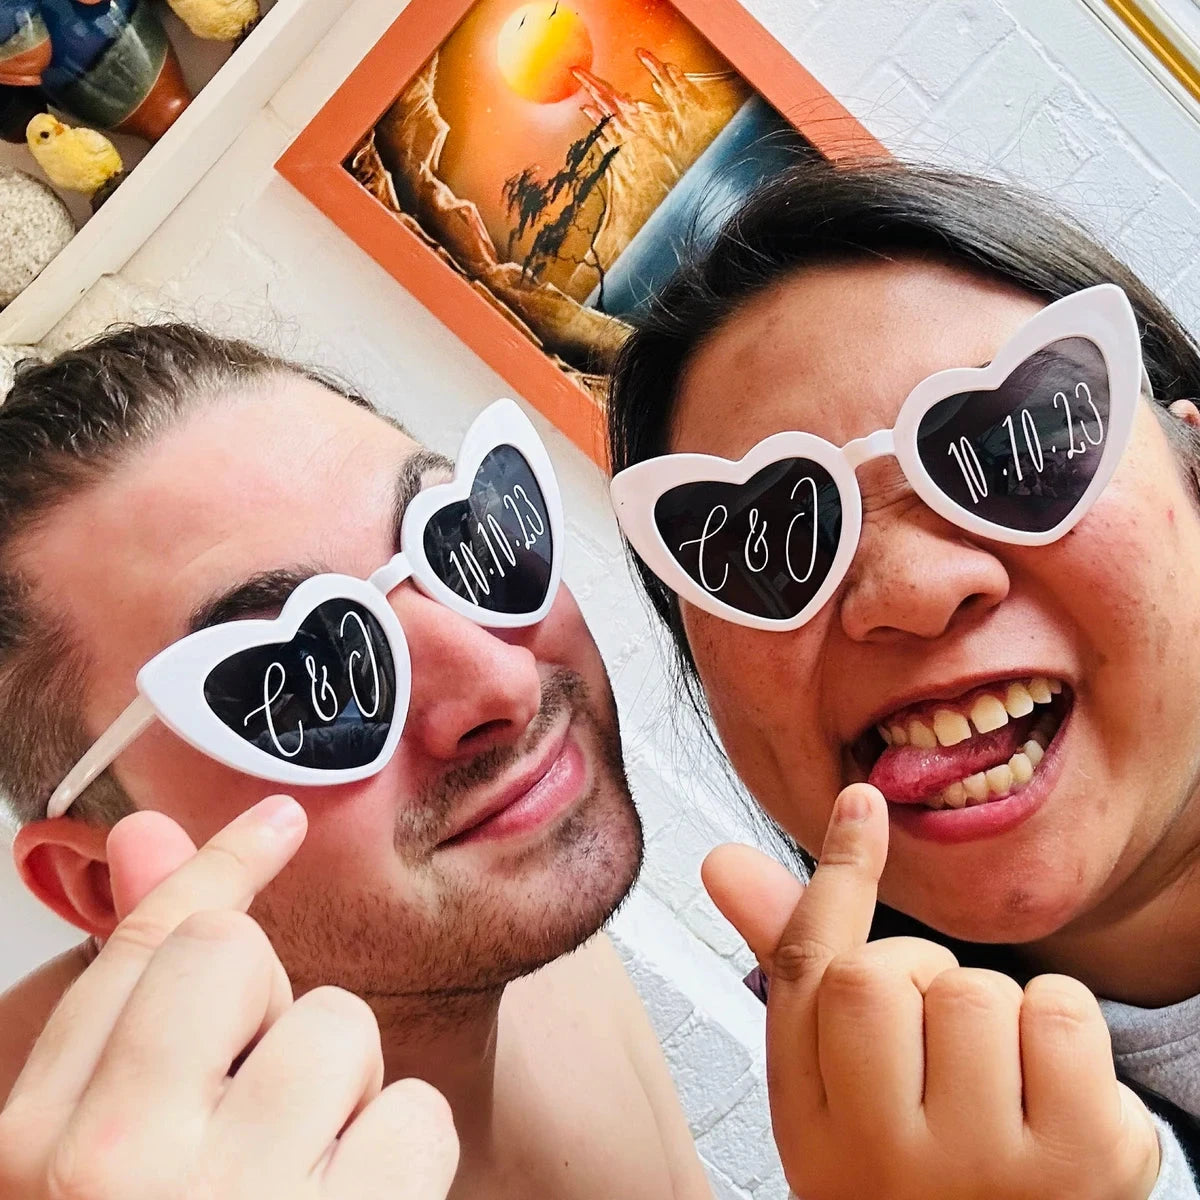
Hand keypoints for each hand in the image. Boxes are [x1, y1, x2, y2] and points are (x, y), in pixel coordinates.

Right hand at [0, 796, 459, 1198]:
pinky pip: (414, 1118)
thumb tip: (152, 835)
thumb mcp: (86, 1157)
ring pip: (339, 1031)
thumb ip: (123, 1006)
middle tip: (254, 1112)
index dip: (215, 870)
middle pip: (242, 959)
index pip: (145, 946)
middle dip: (267, 1016)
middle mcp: (110, 1171)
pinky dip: (399, 1165)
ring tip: (297, 1191)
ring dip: (339, 1102)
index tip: (272, 824)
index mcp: (27, 1153)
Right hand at [703, 784, 1159, 1199]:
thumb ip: (795, 972)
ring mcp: (984, 1169)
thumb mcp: (840, 1091)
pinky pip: (1063, 1012)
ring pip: (977, 989)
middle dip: (922, 977)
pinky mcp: (1083, 1169)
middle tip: (941, 1049)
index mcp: (812, 1133)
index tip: (865, 803)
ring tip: (1001, 1082)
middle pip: (883, 973)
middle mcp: (884, 1160)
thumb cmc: (919, 1174)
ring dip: (998, 1011)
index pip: (806, 975)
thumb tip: (722, 857)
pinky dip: (1066, 1027)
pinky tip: (1059, 1091)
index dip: (836, 878)